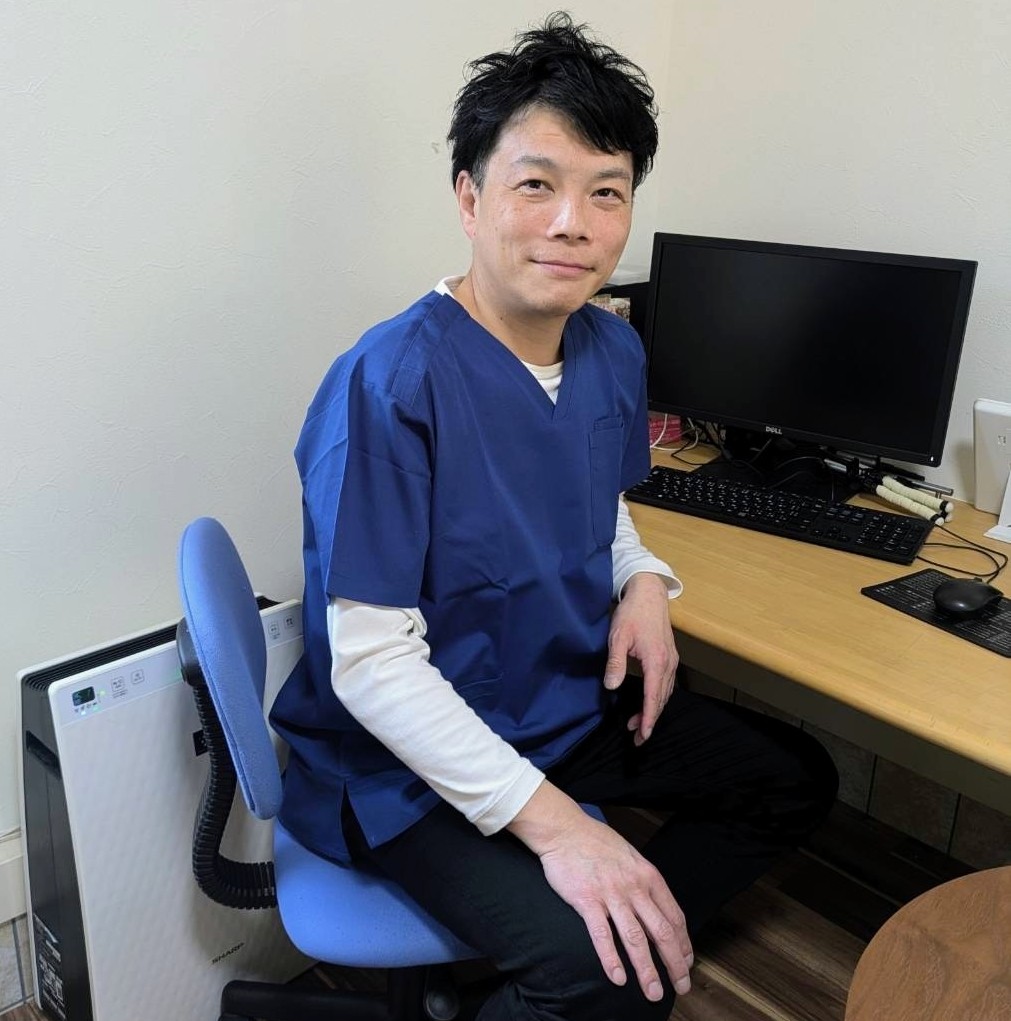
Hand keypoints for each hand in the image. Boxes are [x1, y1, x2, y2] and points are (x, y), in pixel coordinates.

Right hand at [509, 783, 692, 1000]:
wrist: (565, 829)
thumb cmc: (596, 842)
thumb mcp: (631, 857)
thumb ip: (644, 882)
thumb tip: (656, 908)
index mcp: (648, 875)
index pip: (674, 916)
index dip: (683, 944)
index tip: (686, 964)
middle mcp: (634, 886)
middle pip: (662, 932)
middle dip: (674, 964)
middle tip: (681, 987)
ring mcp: (611, 893)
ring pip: (635, 938)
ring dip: (647, 969)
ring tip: (653, 992)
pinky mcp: (586, 899)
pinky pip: (602, 935)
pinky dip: (611, 959)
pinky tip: (618, 977)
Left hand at [603, 572, 678, 744]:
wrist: (649, 593)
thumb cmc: (632, 612)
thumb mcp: (618, 636)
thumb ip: (615, 662)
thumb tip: (611, 686)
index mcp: (657, 660)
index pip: (653, 697)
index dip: (648, 718)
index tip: (642, 735)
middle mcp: (669, 664)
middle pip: (661, 699)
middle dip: (650, 720)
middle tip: (637, 738)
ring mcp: (672, 660)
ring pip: (666, 693)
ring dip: (653, 710)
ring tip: (637, 724)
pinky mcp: (670, 657)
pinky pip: (667, 684)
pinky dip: (658, 698)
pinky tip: (649, 702)